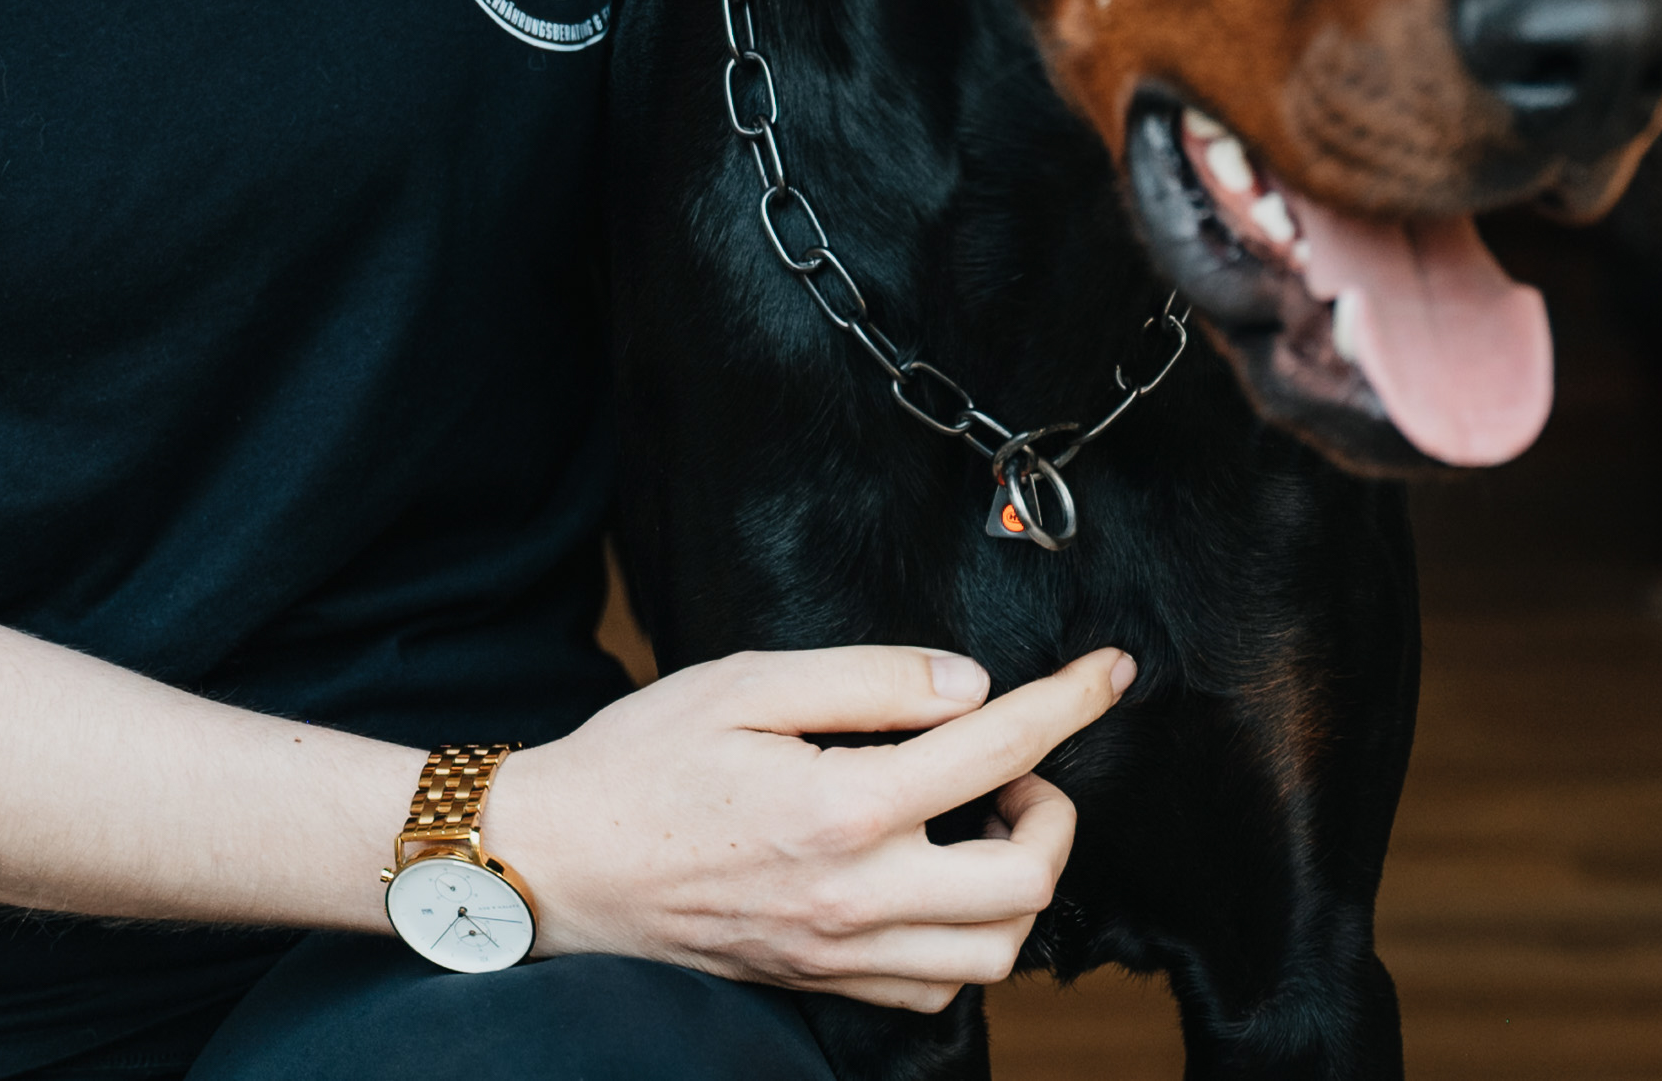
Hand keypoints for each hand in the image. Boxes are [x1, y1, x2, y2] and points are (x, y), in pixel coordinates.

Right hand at [482, 642, 1132, 1011]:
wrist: (551, 860)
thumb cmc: (639, 759)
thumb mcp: (746, 682)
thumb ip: (869, 678)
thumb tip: (970, 687)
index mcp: (841, 806)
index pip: (998, 751)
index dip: (1071, 703)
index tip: (1110, 671)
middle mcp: (853, 895)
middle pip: (1027, 880)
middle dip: (1052, 811)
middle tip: (1015, 766)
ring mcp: (837, 952)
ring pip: (993, 953)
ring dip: (1018, 884)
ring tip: (977, 822)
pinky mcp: (818, 980)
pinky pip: (933, 989)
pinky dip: (965, 939)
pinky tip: (936, 881)